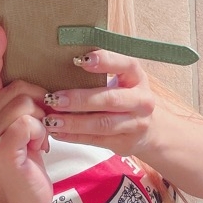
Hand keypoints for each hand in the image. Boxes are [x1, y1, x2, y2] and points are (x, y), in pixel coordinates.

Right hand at [0, 22, 51, 202]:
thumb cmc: (27, 164)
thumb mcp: (23, 130)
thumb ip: (21, 105)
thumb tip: (39, 81)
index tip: (0, 27)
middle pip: (18, 87)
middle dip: (41, 101)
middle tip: (43, 124)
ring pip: (25, 103)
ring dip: (42, 119)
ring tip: (38, 139)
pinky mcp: (0, 149)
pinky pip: (29, 122)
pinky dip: (40, 133)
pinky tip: (38, 147)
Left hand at [41, 51, 155, 156]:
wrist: (151, 129)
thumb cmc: (126, 97)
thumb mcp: (122, 79)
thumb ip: (100, 72)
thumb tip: (61, 63)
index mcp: (137, 78)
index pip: (125, 65)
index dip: (104, 61)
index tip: (80, 60)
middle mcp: (141, 101)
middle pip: (110, 100)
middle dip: (79, 99)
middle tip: (54, 98)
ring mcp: (135, 124)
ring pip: (102, 124)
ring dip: (73, 122)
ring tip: (51, 121)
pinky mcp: (125, 143)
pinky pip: (96, 140)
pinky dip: (74, 137)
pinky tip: (57, 132)